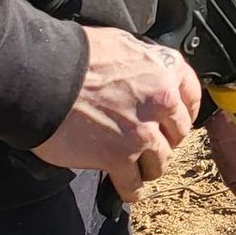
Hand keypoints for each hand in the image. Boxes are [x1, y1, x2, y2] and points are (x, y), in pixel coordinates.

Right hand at [32, 26, 201, 203]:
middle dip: (166, 141)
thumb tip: (141, 73)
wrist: (43, 77)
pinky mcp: (118, 157)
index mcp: (165, 69)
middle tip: (152, 146)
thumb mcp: (121, 45)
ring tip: (140, 170)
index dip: (184, 112)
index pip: (191, 95)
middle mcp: (161, 101)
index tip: (177, 122)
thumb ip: (141, 64)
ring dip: (150, 167)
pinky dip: (131, 190)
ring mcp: (142, 132)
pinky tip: (127, 190)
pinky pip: (133, 183)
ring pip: (160, 161)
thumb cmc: (76, 56)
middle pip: (177, 133)